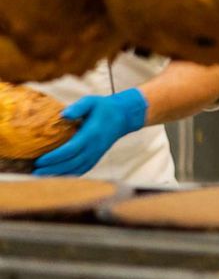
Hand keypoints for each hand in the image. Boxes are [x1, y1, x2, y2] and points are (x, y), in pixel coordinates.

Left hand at [33, 89, 147, 176]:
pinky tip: (56, 176)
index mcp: (91, 134)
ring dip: (59, 174)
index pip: (71, 150)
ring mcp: (96, 154)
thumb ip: (78, 107)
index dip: (54, 157)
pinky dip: (69, 175)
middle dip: (53, 169)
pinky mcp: (96, 158)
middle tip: (35, 172)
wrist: (123, 117)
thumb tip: (64, 114)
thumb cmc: (103, 108)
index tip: (40, 160)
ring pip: (76, 169)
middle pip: (72, 163)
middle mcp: (94, 147)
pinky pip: (82, 170)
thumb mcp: (91, 101)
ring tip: (42, 176)